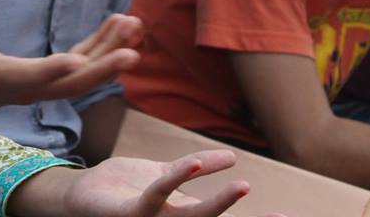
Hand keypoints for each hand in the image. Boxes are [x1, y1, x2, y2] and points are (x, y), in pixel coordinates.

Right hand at [0, 0, 142, 111]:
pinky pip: (85, 62)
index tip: (77, 62)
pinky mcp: (54, 74)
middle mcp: (31, 87)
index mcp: (3, 78)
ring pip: (85, 74)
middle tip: (132, 52)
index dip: (53, 71)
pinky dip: (105, 46)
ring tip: (134, 24)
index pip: (31, 77)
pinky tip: (123, 25)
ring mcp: (46, 84)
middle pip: (72, 85)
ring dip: (111, 52)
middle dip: (103, 69)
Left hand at [10, 150, 288, 216]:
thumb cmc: (124, 188)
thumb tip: (232, 158)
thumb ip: (197, 169)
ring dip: (218, 204)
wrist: (79, 195)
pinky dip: (177, 179)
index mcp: (185, 216)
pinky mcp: (130, 212)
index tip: (290, 216)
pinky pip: (158, 195)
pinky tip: (194, 163)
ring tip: (244, 184)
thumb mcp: (165, 175)